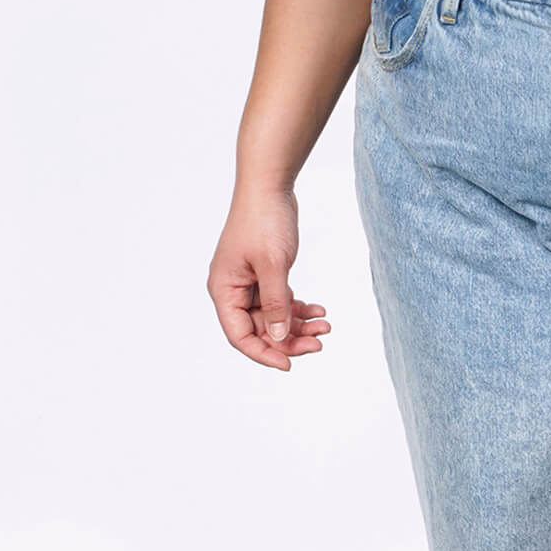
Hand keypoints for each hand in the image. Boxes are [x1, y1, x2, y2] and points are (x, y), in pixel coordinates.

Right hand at [207, 187, 332, 371]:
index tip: (289, 364)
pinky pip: (281, 300)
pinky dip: (298, 307)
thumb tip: (280, 338)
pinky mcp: (265, 274)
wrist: (270, 186)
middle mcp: (233, 290)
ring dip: (299, 324)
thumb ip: (276, 304)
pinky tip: (319, 309)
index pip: (239, 336)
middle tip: (319, 342)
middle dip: (290, 339)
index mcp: (224, 290)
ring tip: (326, 325)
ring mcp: (249, 282)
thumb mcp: (273, 266)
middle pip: (259, 329)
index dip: (264, 354)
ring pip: (274, 317)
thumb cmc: (263, 220)